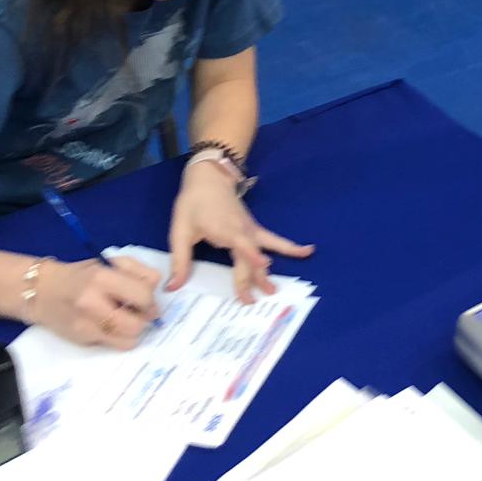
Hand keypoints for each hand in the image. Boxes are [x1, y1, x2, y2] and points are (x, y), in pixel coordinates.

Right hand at [30, 256, 159, 348]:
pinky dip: (121, 338)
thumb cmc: (81, 275)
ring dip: (134, 330)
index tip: (145, 299)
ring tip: (126, 319)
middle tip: (138, 312)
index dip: (150, 299)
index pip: (143, 294)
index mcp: (101, 277)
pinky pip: (116, 345)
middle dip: (144, 318)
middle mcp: (92, 302)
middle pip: (138, 322)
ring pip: (130, 339)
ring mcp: (86, 324)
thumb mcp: (110, 263)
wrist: (43, 291)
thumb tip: (155, 297)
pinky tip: (113, 327)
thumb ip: (138, 273)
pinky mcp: (83, 338)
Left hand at [168, 162, 314, 303]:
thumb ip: (180, 260)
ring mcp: (251, 230)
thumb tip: (173, 287)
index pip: (241, 244)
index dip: (251, 255)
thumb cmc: (193, 203)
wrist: (210, 178)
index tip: (263, 266)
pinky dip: (291, 247)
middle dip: (251, 280)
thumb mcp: (180, 230)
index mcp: (224, 229)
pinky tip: (308, 251)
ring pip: (263, 254)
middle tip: (249, 302)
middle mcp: (242, 231)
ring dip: (267, 273)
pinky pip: (275, 240)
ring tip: (273, 291)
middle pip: (249, 259)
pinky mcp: (255, 230)